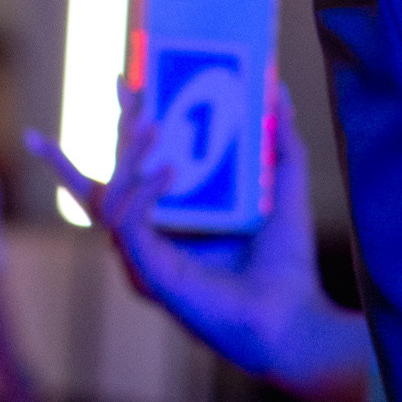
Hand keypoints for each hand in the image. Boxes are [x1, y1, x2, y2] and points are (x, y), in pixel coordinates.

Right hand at [27, 83, 372, 398]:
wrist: (293, 318)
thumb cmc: (286, 264)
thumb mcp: (282, 186)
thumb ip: (279, 140)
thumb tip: (274, 89)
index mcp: (172, 222)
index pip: (131, 170)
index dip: (123, 128)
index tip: (125, 84)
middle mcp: (151, 240)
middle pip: (108, 178)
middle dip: (117, 131)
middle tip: (129, 90)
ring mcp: (144, 259)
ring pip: (108, 198)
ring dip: (126, 154)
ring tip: (152, 121)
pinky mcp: (148, 274)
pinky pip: (126, 224)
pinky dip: (141, 192)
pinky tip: (166, 170)